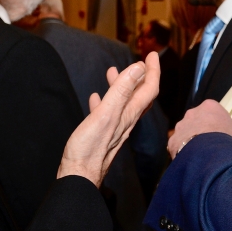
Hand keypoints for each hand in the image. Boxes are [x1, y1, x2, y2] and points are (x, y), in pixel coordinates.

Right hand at [58, 52, 160, 186]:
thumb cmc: (90, 147)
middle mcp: (126, 120)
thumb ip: (121, 91)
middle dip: (141, 75)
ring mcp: (115, 128)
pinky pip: (108, 112)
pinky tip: (95, 98)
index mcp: (129, 113)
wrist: (79, 175)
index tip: (152, 55)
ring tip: (112, 72)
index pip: (149, 88)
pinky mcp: (103, 135)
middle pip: (140, 94)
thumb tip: (138, 68)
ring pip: (124, 102)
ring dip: (122, 85)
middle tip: (139, 60)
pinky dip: (104, 100)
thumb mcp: (106, 114)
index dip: (152, 70)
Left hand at [168, 99, 231, 159]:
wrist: (208, 159)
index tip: (224, 136)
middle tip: (214, 147)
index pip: (214, 112)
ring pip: (187, 133)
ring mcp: (180, 127)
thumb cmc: (229, 144)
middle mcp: (192, 113)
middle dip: (204, 132)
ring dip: (193, 142)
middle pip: (199, 121)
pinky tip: (193, 163)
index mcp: (210, 107)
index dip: (219, 124)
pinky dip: (184, 153)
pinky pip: (178, 146)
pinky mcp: (172, 141)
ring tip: (203, 157)